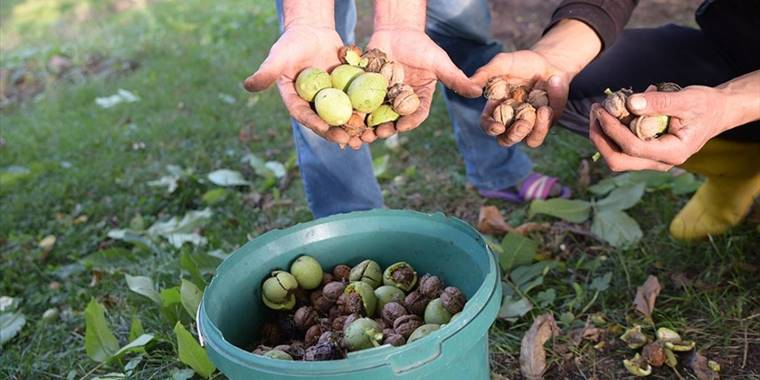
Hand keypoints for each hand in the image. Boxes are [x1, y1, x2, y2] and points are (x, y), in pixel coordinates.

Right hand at [244, 25, 356, 146]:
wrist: (312, 30)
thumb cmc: (291, 42)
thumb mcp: (279, 56)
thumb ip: (266, 72)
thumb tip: (246, 86)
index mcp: (296, 101)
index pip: (304, 115)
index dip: (315, 123)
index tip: (326, 128)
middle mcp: (313, 104)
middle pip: (326, 121)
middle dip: (338, 132)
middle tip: (350, 140)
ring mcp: (331, 98)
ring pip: (343, 116)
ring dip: (354, 127)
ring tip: (366, 136)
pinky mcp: (345, 91)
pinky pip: (356, 102)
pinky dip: (366, 110)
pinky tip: (377, 117)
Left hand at [362, 28, 481, 140]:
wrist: (397, 30)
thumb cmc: (421, 44)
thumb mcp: (439, 61)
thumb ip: (454, 78)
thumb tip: (477, 91)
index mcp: (420, 98)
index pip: (416, 115)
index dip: (409, 122)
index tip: (401, 127)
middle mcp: (401, 101)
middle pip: (393, 120)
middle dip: (385, 129)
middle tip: (376, 135)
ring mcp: (383, 96)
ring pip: (375, 115)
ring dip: (367, 126)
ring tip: (359, 132)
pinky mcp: (368, 89)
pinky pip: (360, 102)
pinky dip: (354, 110)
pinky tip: (347, 116)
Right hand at [471, 49, 570, 147]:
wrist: (548, 61)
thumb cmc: (521, 62)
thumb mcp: (502, 63)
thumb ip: (486, 73)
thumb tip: (469, 83)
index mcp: (496, 108)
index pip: (488, 124)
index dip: (490, 128)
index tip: (498, 126)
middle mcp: (511, 120)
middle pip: (507, 140)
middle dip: (514, 135)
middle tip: (522, 123)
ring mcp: (530, 123)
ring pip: (531, 141)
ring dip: (536, 130)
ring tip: (542, 110)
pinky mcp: (547, 121)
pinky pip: (546, 128)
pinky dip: (548, 118)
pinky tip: (548, 105)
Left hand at [590, 86, 731, 171]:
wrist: (716, 113)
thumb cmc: (705, 105)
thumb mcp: (686, 99)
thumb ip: (659, 102)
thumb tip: (629, 104)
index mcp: (672, 153)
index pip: (633, 148)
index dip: (613, 130)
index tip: (601, 111)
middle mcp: (660, 162)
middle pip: (618, 160)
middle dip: (600, 137)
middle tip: (596, 111)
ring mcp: (652, 160)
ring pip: (617, 157)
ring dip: (603, 135)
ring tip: (600, 109)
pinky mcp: (646, 153)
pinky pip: (622, 149)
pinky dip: (612, 133)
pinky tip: (611, 113)